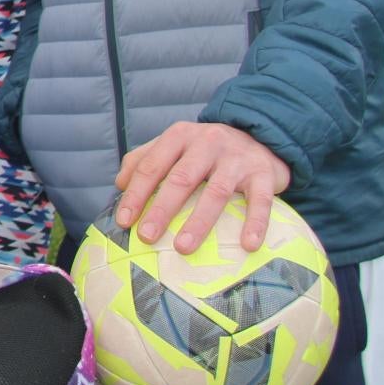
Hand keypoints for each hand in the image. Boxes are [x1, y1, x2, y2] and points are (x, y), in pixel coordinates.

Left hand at [114, 121, 291, 253]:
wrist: (260, 136)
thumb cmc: (206, 150)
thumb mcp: (174, 145)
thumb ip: (144, 159)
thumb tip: (120, 185)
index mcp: (180, 136)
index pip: (152, 166)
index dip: (136, 194)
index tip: (124, 222)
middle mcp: (207, 142)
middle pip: (181, 179)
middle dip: (161, 209)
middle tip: (147, 237)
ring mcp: (237, 157)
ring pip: (217, 192)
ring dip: (199, 222)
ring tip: (183, 248)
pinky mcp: (263, 173)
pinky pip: (260, 200)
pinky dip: (255, 223)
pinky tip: (247, 245)